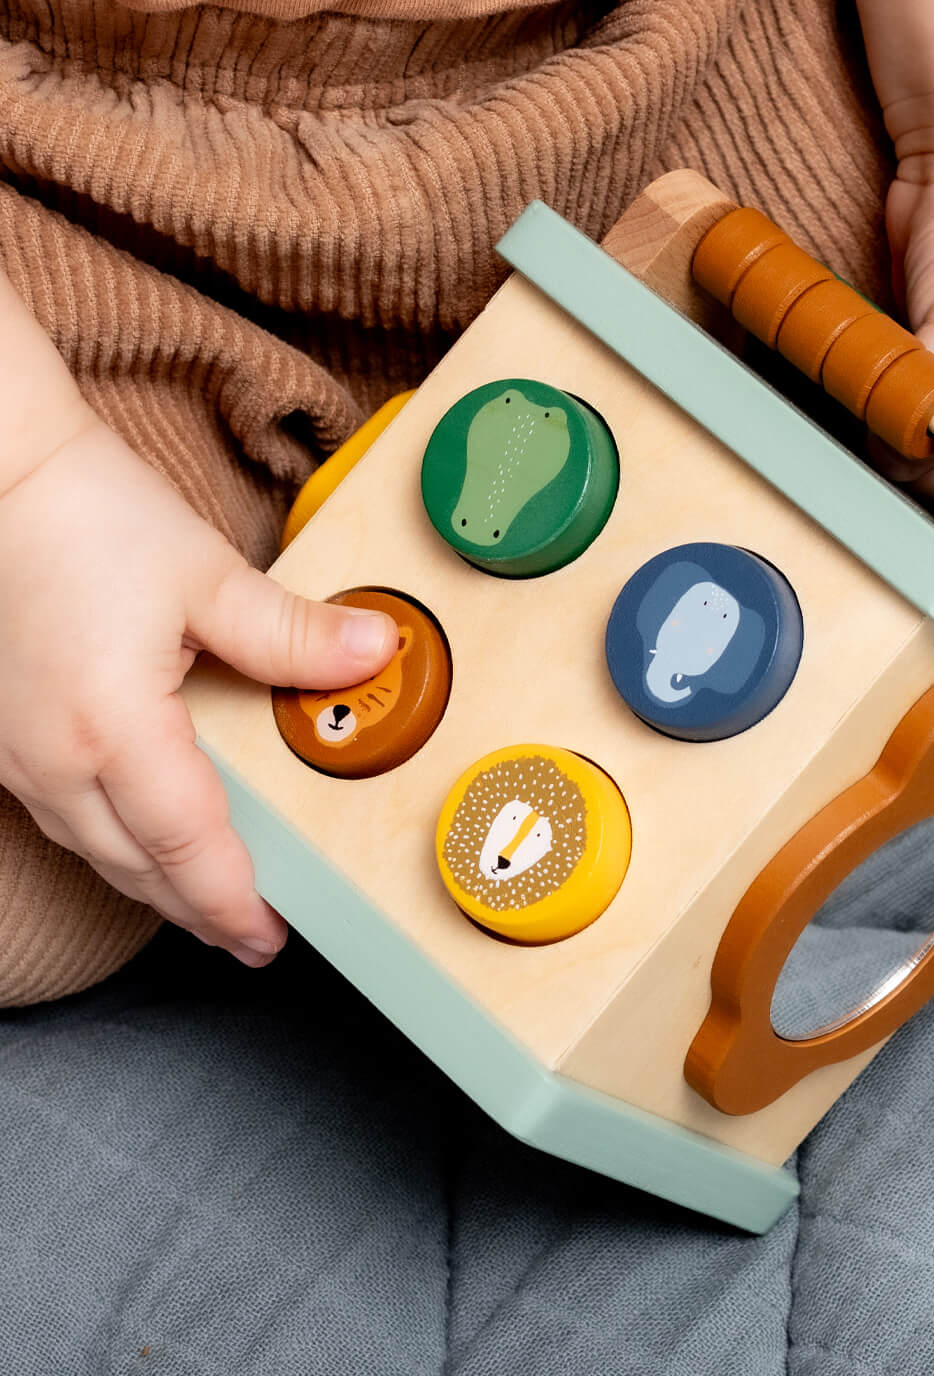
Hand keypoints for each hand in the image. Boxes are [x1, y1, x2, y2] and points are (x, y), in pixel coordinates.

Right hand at [0, 419, 397, 965]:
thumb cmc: (86, 516)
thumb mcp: (207, 577)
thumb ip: (293, 634)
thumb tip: (376, 653)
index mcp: (114, 729)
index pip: (186, 846)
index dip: (231, 900)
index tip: (265, 937)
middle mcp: (52, 758)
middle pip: (135, 865)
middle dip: (195, 909)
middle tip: (247, 936)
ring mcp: (13, 751)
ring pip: (92, 847)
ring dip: (150, 880)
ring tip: (202, 899)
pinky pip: (59, 814)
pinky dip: (108, 840)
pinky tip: (136, 835)